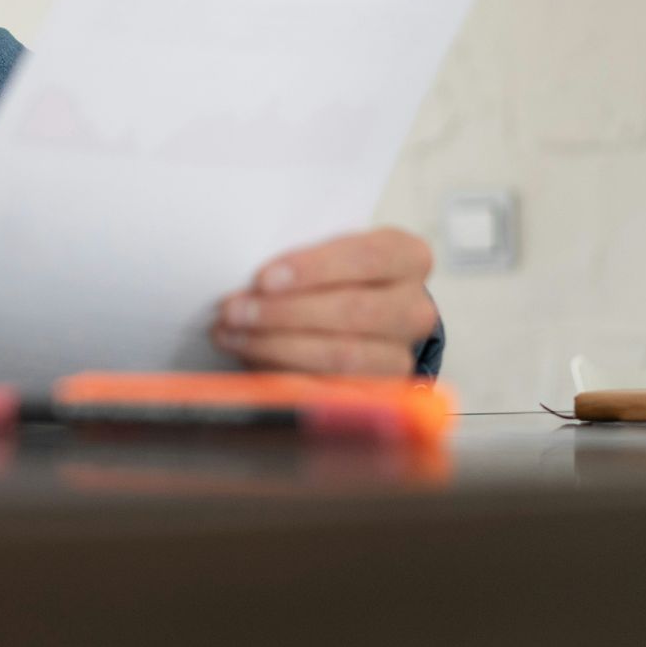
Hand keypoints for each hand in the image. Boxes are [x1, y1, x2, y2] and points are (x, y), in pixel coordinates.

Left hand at [210, 227, 436, 376]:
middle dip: (284, 313)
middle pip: (352, 311)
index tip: (263, 279)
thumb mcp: (323, 253)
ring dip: (276, 346)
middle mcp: (414, 308)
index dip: (312, 269)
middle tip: (233, 310)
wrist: (361, 316)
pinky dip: (284, 375)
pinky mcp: (382, 393)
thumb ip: (298, 260)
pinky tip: (251, 360)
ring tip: (231, 334)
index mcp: (407, 257)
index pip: (365, 257)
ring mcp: (401, 355)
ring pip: (342, 356)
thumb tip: (247, 282)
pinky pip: (332, 389)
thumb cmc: (333, 275)